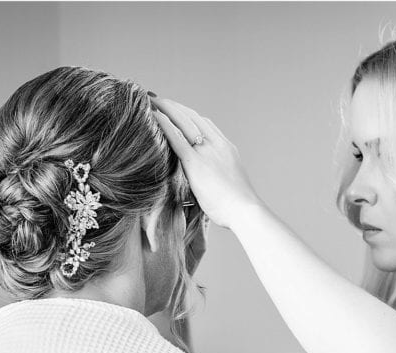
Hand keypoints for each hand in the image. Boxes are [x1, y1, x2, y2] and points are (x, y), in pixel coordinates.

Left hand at [151, 97, 265, 229]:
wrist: (245, 211)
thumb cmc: (237, 206)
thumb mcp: (229, 183)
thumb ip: (217, 175)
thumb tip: (207, 184)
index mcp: (226, 148)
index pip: (205, 124)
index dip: (188, 115)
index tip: (176, 110)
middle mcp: (217, 144)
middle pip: (193, 117)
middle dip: (174, 106)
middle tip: (158, 99)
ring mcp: (207, 152)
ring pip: (184, 121)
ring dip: (166, 108)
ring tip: (151, 102)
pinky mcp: (195, 163)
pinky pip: (176, 138)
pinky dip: (164, 124)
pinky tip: (153, 116)